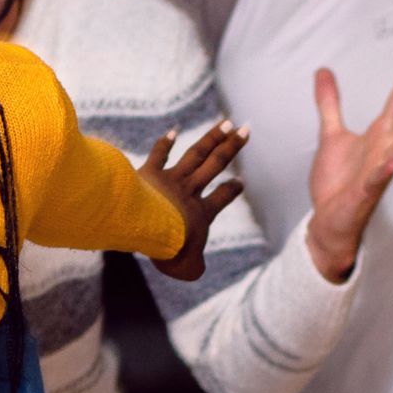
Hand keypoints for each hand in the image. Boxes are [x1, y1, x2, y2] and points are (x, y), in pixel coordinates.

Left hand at [140, 124, 247, 281]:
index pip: (223, 197)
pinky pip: (159, 154)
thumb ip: (193, 268)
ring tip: (226, 122)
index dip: (233, 190)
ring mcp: (171, 179)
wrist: (146, 228)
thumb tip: (197, 270)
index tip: (240, 183)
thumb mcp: (185, 267)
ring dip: (212, 137)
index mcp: (201, 213)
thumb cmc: (168, 249)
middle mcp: (190, 191)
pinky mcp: (150, 173)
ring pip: (196, 153)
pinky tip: (173, 131)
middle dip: (232, 147)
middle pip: (216, 164)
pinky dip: (166, 143)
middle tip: (247, 129)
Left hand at [305, 46, 392, 280]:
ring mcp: (379, 169)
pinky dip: (386, 170)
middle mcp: (386, 147)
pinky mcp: (365, 190)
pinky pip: (378, 178)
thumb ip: (329, 103)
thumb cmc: (336, 181)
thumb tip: (323, 71)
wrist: (329, 217)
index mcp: (380, 133)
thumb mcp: (330, 134)